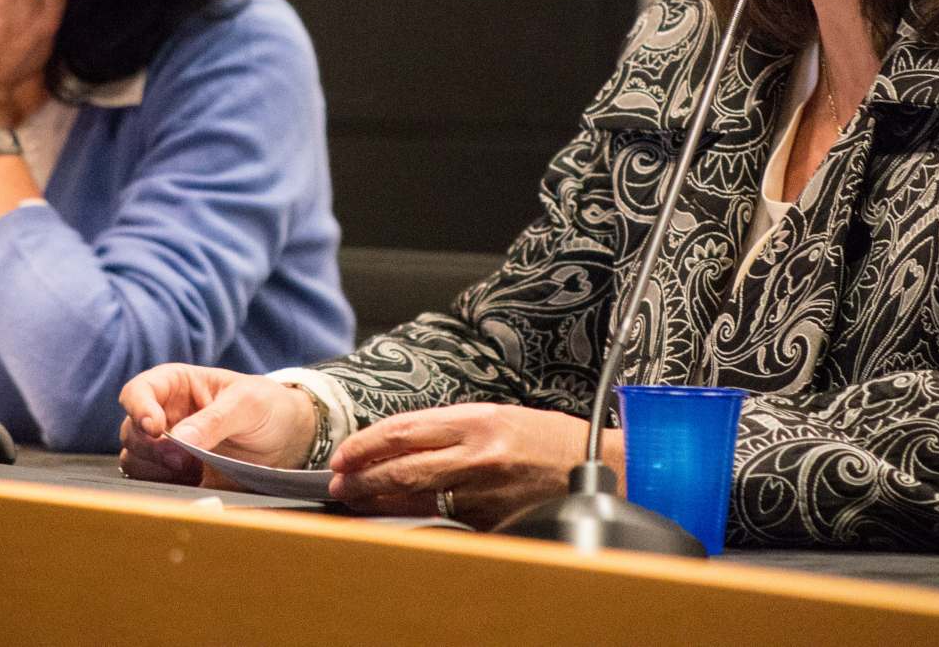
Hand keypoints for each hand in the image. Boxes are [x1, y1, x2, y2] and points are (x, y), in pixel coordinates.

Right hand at [117, 364, 316, 487]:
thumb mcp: (248, 404)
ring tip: (193, 471)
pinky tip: (193, 483)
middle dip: (151, 448)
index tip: (156, 429)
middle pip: (131, 431)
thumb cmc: (268, 407)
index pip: (138, 391)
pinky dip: (164, 488)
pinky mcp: (177, 476)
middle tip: (182, 459)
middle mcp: (165, 415)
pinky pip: (153, 484)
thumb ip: (214, 420)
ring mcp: (168, 448)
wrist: (289, 440)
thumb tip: (178, 440)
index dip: (139, 408)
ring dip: (155, 470)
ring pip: (135, 460)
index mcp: (177, 385)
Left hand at [329, 403, 616, 528]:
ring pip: (415, 498)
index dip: (366, 443)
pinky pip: (443, 520)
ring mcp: (484, 492)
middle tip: (337, 482)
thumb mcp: (499, 416)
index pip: (404, 430)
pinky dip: (414, 518)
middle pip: (401, 467)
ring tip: (355, 499)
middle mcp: (477, 454)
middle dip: (361, 476)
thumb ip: (452, 428)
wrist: (600, 468)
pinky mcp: (492, 521)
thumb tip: (403, 441)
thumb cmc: (550, 439)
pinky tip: (396, 517)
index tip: (343, 453)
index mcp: (477, 420)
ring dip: (378, 501)